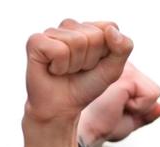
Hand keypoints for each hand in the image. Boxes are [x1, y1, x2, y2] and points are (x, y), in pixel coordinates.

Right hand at [21, 20, 132, 146]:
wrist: (60, 108)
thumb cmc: (84, 88)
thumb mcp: (112, 70)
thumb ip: (123, 48)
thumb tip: (110, 29)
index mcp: (89, 27)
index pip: (109, 28)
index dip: (105, 53)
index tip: (93, 66)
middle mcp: (70, 26)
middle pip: (94, 36)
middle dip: (89, 60)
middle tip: (77, 71)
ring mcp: (51, 31)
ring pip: (77, 42)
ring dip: (74, 65)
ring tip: (64, 71)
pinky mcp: (36, 41)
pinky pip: (59, 50)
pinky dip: (59, 66)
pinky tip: (52, 70)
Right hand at [78, 61, 159, 146]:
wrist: (86, 131)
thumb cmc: (100, 125)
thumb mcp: (127, 121)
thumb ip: (144, 114)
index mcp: (119, 71)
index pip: (146, 89)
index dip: (138, 107)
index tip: (116, 110)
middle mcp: (121, 64)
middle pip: (152, 90)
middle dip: (140, 107)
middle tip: (116, 110)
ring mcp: (123, 67)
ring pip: (154, 92)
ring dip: (140, 108)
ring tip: (117, 106)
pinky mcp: (127, 76)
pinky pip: (151, 96)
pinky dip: (139, 108)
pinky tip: (119, 105)